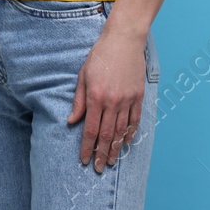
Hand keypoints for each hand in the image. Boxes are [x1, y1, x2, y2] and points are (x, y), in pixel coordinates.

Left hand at [68, 26, 146, 172]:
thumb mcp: (83, 75)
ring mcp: (127, 100)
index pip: (90, 129)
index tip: (83, 160)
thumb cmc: (100, 56)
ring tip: (110, 162)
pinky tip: (125, 143)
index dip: (86, 147)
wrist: (124, 40)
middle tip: (97, 168)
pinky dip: (130, 134)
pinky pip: (135, 120)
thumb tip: (72, 121)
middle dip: (100, 153)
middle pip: (106, 135)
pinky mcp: (138, 97)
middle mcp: (112, 102)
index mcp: (96, 97)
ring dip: (115, 149)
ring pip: (121, 131)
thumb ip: (79, 101)